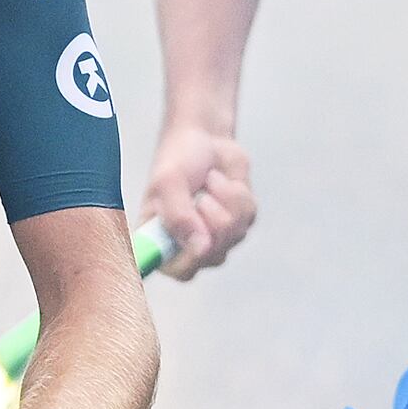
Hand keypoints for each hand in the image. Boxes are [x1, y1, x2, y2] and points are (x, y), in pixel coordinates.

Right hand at [141, 125, 257, 279]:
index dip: (189, 260)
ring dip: (224, 200)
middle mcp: (187, 245)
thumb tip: (200, 247)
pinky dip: (237, 193)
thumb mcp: (168, 183)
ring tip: (209, 183)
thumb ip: (178, 217)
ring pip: (233, 233)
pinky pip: (248, 216)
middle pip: (212, 255)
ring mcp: (216, 237)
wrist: (204, 138)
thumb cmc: (177, 158)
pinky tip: (223, 183)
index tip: (197, 239)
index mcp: (159, 240)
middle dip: (213, 220)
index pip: (176, 270)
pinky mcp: (239, 223)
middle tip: (201, 198)